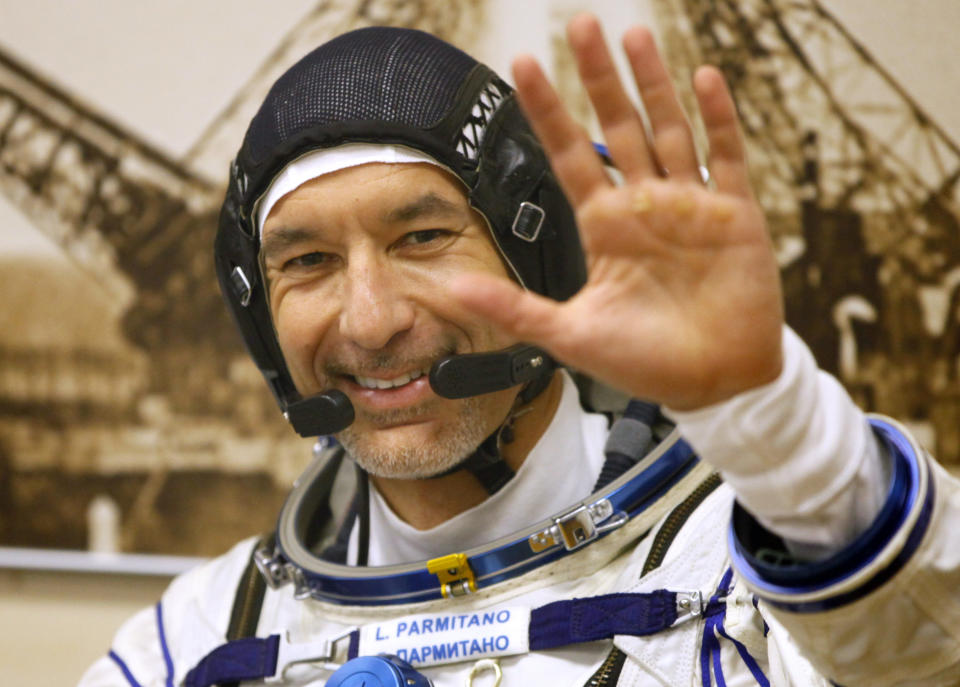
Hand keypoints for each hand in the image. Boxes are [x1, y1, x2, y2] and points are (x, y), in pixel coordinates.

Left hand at [451, 14, 783, 409]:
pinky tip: (703, 78)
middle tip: (579, 24)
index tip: (523, 66)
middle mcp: (644, 205)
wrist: (714, 382)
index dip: (548, 110)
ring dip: (653, 83)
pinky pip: (725, 157)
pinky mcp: (734, 214)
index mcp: (604, 226)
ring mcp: (689, 204)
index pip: (568, 154)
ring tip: (633, 35)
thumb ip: (514, 308)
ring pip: (669, 128)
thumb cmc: (644, 361)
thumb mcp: (570, 335)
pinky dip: (717, 119)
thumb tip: (453, 288)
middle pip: (618, 126)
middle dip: (598, 77)